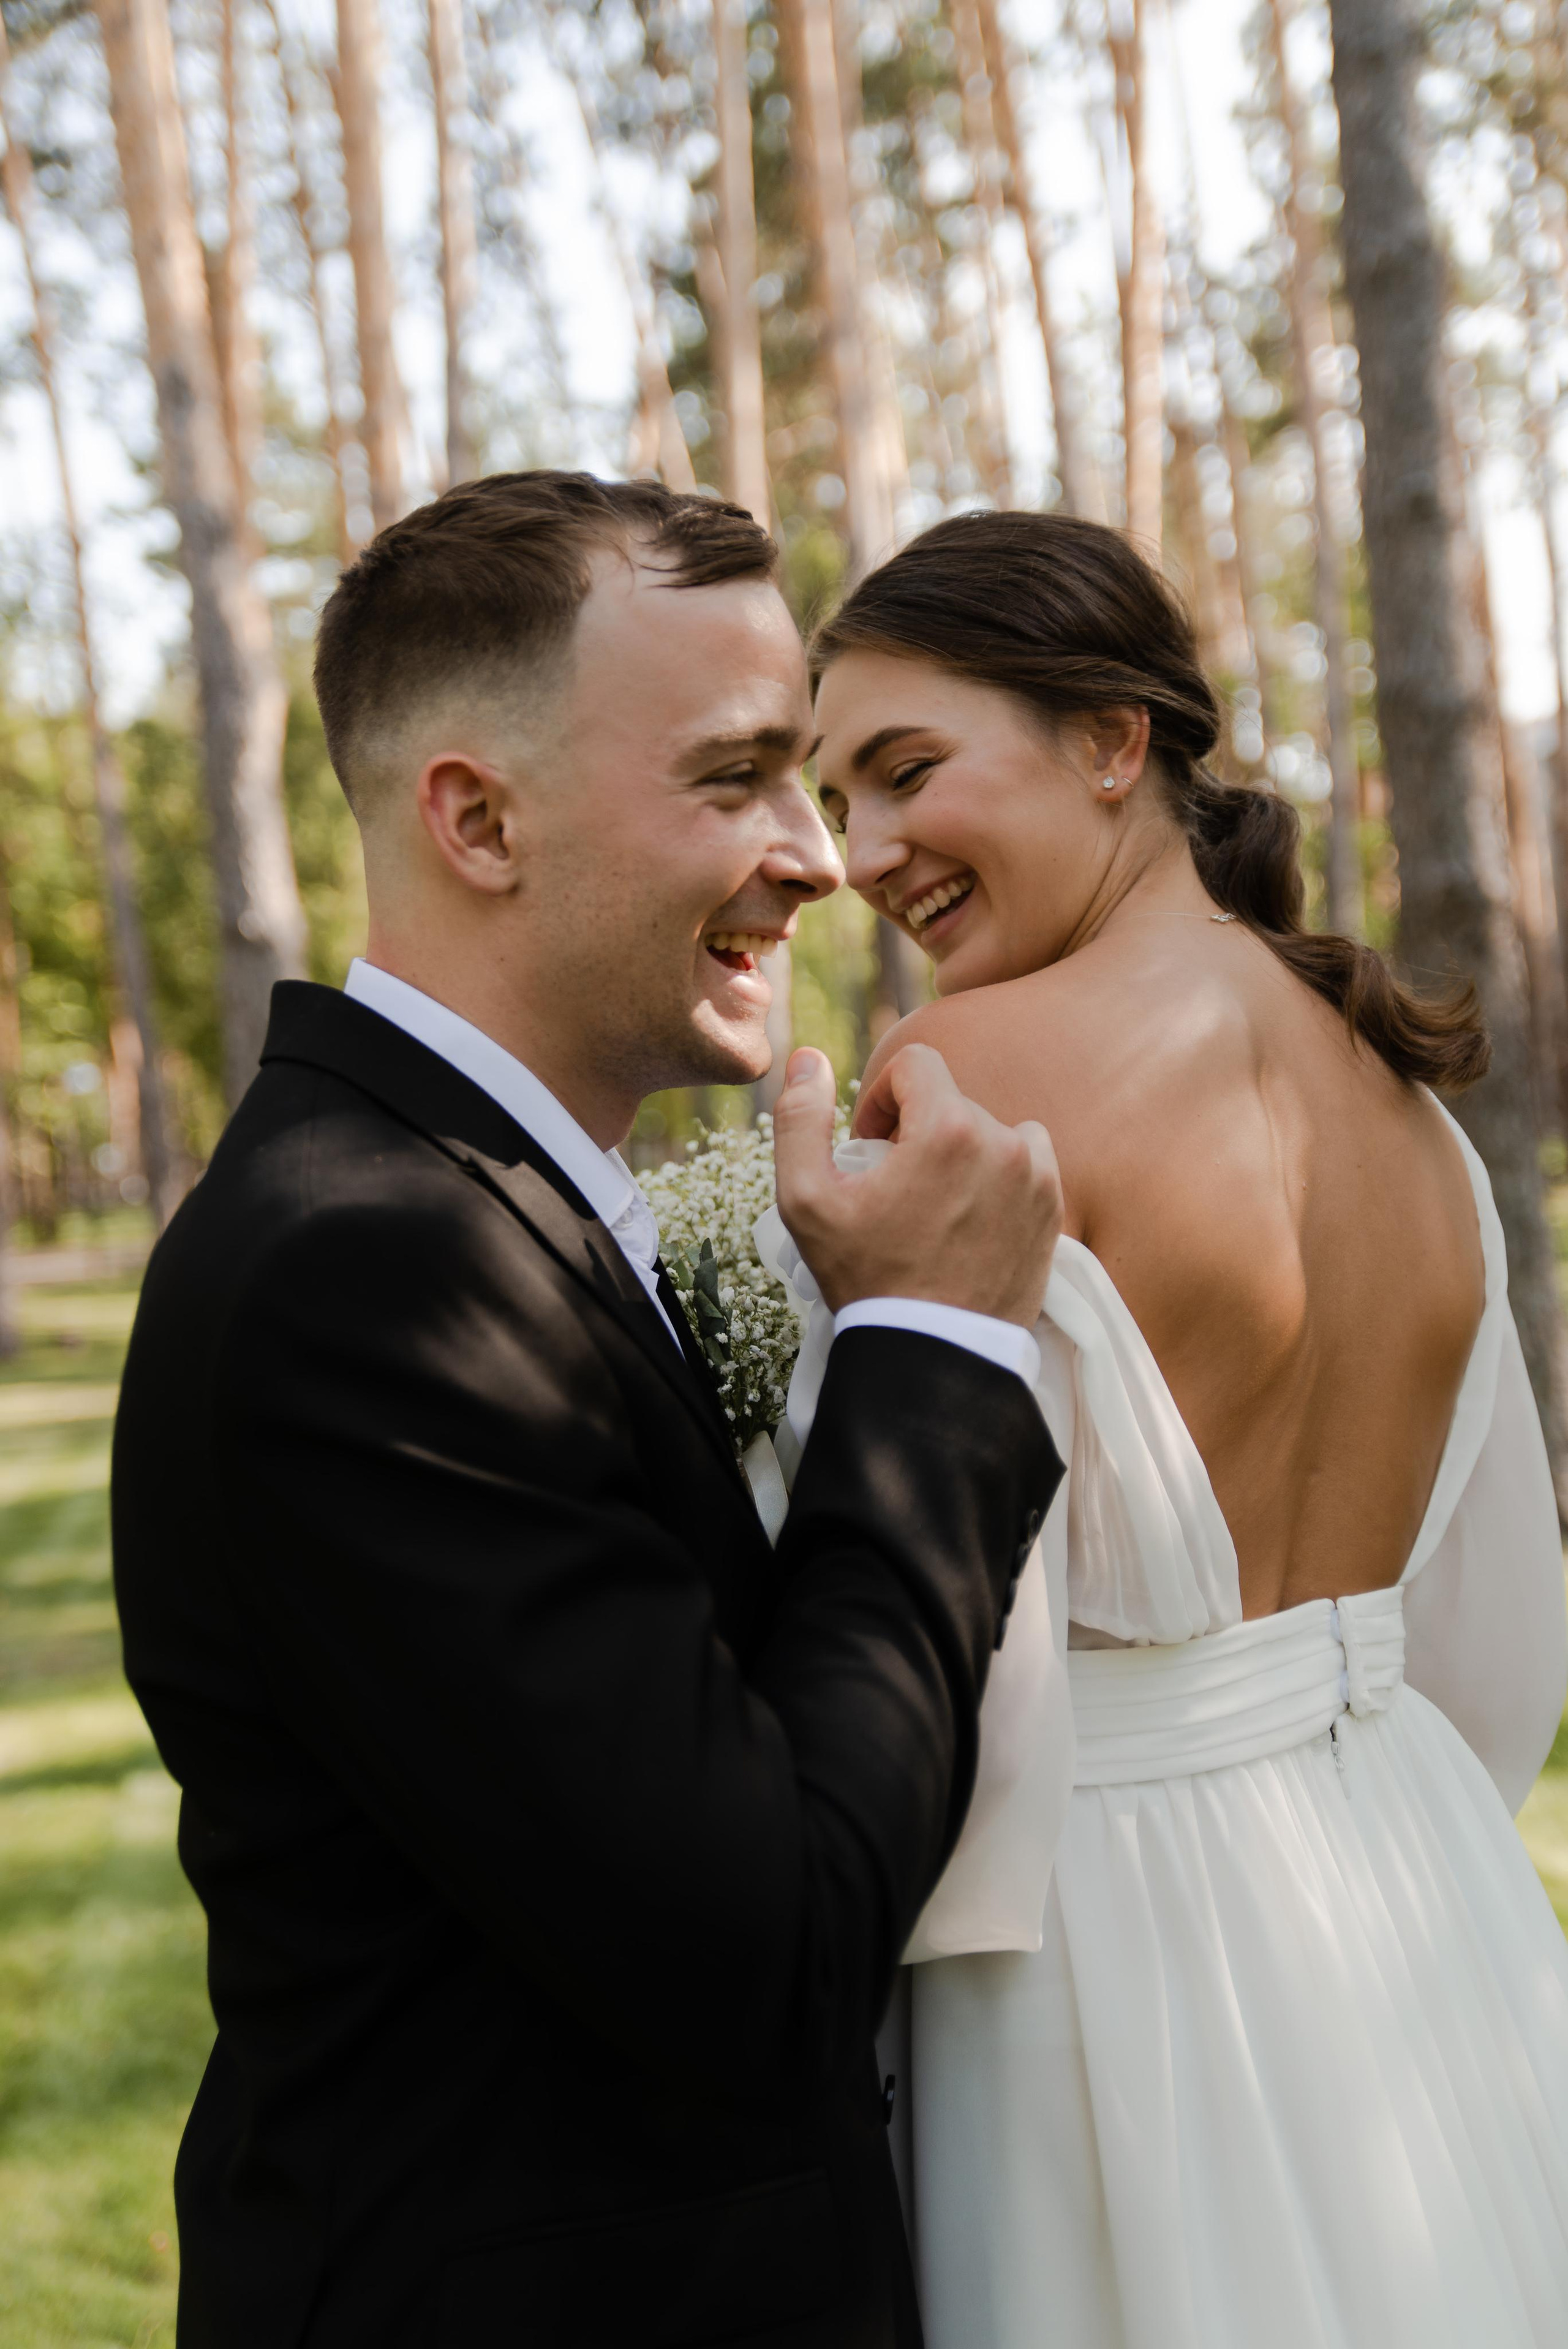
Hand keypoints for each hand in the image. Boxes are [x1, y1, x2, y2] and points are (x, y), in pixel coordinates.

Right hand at [772, 1045, 1061, 1327]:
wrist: (934, 1355)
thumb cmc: (866, 1279)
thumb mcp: (806, 1200)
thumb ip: (800, 1119)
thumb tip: (808, 1059)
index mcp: (948, 1129)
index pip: (916, 1064)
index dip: (881, 1096)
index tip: (869, 1144)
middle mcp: (1004, 1142)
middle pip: (951, 1102)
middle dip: (918, 1132)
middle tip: (894, 1189)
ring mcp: (1037, 1177)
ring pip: (990, 1130)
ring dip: (961, 1152)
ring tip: (935, 1203)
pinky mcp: (1053, 1210)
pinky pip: (1025, 1163)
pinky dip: (998, 1178)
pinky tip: (969, 1220)